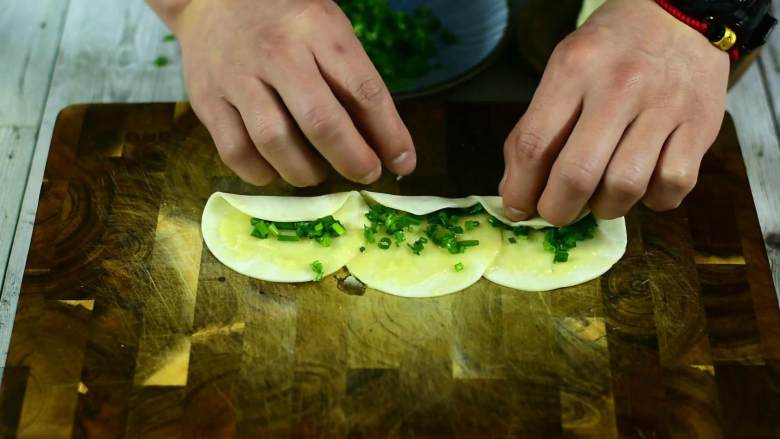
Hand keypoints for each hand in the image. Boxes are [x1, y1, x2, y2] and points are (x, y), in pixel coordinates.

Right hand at [155, 0, 415, 185]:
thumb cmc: (286, 20)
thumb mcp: (328, 30)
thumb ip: (352, 81)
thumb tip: (382, 142)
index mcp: (318, 29)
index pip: (363, 90)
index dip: (389, 134)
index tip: (404, 162)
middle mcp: (278, 52)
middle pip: (320, 122)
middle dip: (352, 159)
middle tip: (366, 174)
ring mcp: (237, 77)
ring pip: (275, 142)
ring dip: (305, 171)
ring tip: (317, 173)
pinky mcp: (207, 100)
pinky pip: (236, 152)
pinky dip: (261, 174)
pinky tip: (276, 170)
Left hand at [500, 0, 728, 224]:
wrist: (679, 16)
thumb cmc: (610, 52)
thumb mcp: (563, 69)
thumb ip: (537, 127)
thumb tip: (516, 192)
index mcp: (575, 70)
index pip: (534, 145)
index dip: (520, 190)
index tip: (518, 208)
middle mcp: (620, 87)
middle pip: (577, 175)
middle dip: (558, 210)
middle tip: (556, 212)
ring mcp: (665, 107)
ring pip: (625, 188)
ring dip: (605, 208)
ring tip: (601, 196)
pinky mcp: (701, 126)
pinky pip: (672, 186)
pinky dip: (653, 200)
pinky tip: (644, 185)